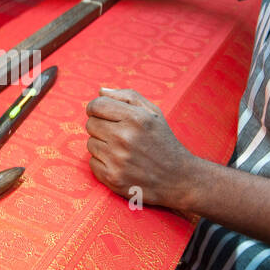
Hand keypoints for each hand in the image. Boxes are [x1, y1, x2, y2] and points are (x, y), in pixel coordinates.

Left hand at [85, 87, 201, 209]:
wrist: (178, 179)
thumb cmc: (163, 142)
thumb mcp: (154, 113)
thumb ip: (128, 97)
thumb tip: (100, 91)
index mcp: (136, 118)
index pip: (96, 105)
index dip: (96, 108)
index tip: (102, 114)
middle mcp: (125, 138)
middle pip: (90, 124)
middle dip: (101, 127)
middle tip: (118, 134)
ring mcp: (117, 160)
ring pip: (90, 144)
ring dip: (102, 146)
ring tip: (121, 150)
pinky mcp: (113, 178)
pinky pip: (92, 163)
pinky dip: (103, 163)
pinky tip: (119, 164)